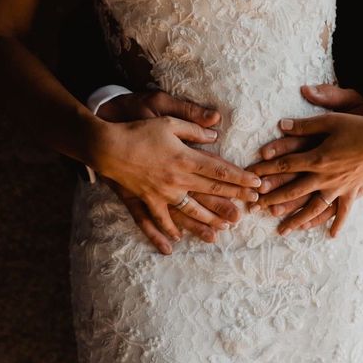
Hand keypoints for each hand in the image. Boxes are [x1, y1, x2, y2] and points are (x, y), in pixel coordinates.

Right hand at [93, 89, 260, 251]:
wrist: (106, 145)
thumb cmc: (138, 129)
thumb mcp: (168, 120)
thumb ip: (194, 128)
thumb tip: (215, 133)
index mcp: (185, 158)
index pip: (219, 171)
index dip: (240, 178)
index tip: (256, 184)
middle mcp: (177, 179)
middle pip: (211, 192)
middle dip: (233, 198)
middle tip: (251, 206)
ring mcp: (161, 193)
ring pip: (190, 211)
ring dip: (208, 221)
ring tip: (223, 229)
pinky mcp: (144, 200)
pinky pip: (156, 220)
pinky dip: (165, 232)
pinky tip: (175, 242)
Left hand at [248, 83, 362, 236]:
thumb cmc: (358, 124)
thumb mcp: (329, 120)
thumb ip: (304, 125)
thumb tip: (280, 125)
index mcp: (317, 157)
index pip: (284, 165)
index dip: (265, 171)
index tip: (250, 178)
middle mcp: (325, 176)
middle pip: (293, 191)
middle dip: (272, 200)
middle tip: (255, 209)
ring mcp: (339, 187)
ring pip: (313, 208)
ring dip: (296, 219)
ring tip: (282, 230)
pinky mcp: (353, 191)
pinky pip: (343, 211)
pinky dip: (337, 223)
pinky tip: (330, 235)